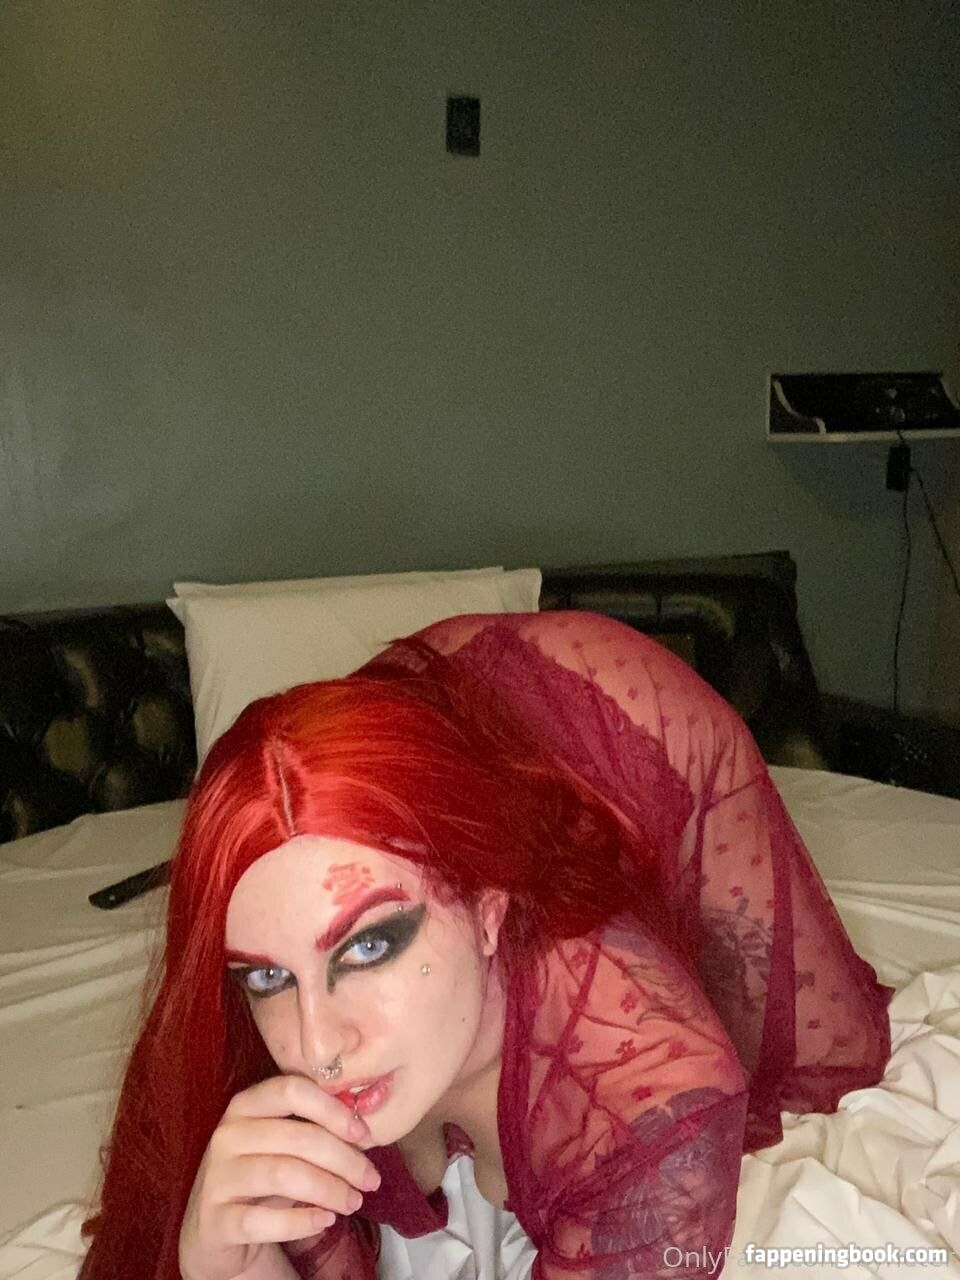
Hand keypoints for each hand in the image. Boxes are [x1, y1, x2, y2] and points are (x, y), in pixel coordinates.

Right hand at [178, 1074, 381, 1279]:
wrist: (215, 1230)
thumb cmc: (262, 1176)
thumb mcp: (283, 1146)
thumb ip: (313, 1130)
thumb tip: (364, 1133)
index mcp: (246, 1105)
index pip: (292, 1089)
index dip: (332, 1109)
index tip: (364, 1135)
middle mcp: (227, 1135)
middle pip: (297, 1137)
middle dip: (344, 1160)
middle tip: (371, 1180)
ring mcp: (217, 1178)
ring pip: (283, 1175)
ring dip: (329, 1190)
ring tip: (354, 1202)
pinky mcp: (215, 1221)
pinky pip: (263, 1220)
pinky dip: (301, 1221)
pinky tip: (325, 1221)